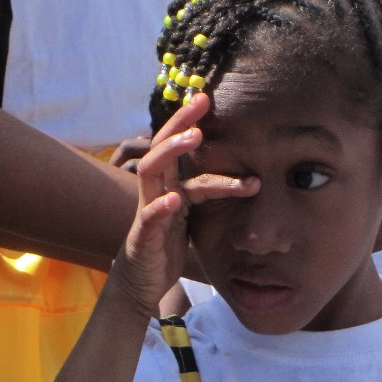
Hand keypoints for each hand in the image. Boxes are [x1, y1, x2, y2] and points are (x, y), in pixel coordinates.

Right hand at [113, 95, 257, 314]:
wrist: (142, 282)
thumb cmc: (166, 246)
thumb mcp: (188, 214)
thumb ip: (202, 191)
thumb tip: (239, 174)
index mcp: (168, 185)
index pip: (177, 147)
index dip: (190, 122)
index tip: (207, 99)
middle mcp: (156, 191)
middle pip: (163, 147)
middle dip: (182, 122)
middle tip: (202, 101)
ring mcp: (148, 210)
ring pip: (153, 172)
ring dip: (172, 151)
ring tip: (194, 137)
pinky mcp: (144, 236)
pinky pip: (150, 217)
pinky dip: (160, 207)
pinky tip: (173, 201)